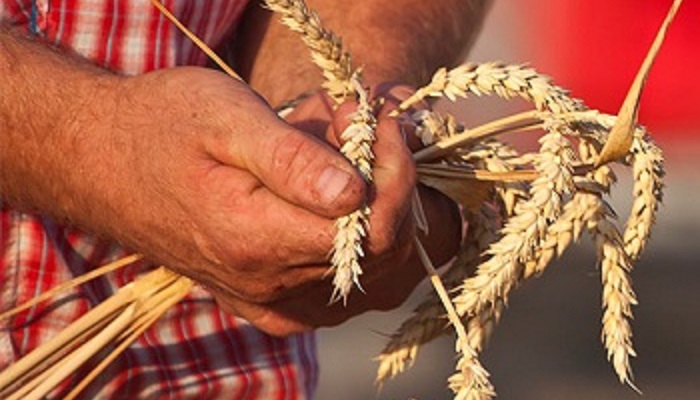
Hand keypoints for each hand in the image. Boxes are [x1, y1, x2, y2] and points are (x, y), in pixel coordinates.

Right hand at [71, 66, 365, 300]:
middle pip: (378, 255)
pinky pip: (337, 295)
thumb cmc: (161, 126)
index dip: (395, 174)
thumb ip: (292, 160)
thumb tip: (355, 193)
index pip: (372, 231)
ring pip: (367, 276)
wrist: (102, 161)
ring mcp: (265, 299)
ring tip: (345, 160)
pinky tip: (341, 209)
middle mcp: (267, 284)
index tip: (380, 124)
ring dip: (377, 213)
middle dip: (392, 187)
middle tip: (361, 131)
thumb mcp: (226, 119)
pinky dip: (360, 253)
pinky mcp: (260, 300)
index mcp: (258, 239)